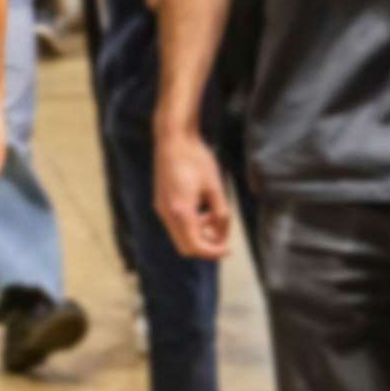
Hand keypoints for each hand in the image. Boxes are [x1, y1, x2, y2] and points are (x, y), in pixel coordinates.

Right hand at [154, 129, 230, 258]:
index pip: (196, 246)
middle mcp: (167, 213)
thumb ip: (221, 214)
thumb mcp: (215, 188)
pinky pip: (175, 223)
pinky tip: (201, 207)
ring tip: (213, 216)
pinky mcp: (160, 200)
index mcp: (181, 211)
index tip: (229, 248)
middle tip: (222, 233)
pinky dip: (189, 224)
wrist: (174, 138)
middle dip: (206, 245)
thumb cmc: (196, 160)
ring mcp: (161, 207)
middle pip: (185, 246)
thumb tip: (223, 236)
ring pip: (180, 235)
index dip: (214, 252)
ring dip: (198, 234)